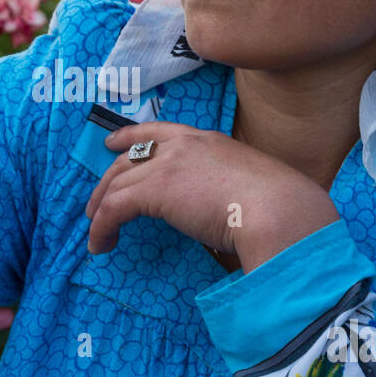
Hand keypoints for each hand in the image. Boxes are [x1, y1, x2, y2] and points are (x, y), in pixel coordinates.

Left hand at [84, 120, 339, 270]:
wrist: (278, 210)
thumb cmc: (278, 208)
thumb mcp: (250, 185)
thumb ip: (229, 188)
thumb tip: (225, 211)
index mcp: (207, 141)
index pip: (158, 131)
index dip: (129, 137)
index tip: (112, 144)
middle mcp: (183, 145)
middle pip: (129, 158)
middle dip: (108, 180)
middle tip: (97, 201)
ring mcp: (167, 165)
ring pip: (117, 184)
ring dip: (101, 209)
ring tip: (97, 232)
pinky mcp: (154, 190)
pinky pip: (113, 208)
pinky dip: (102, 227)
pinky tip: (102, 245)